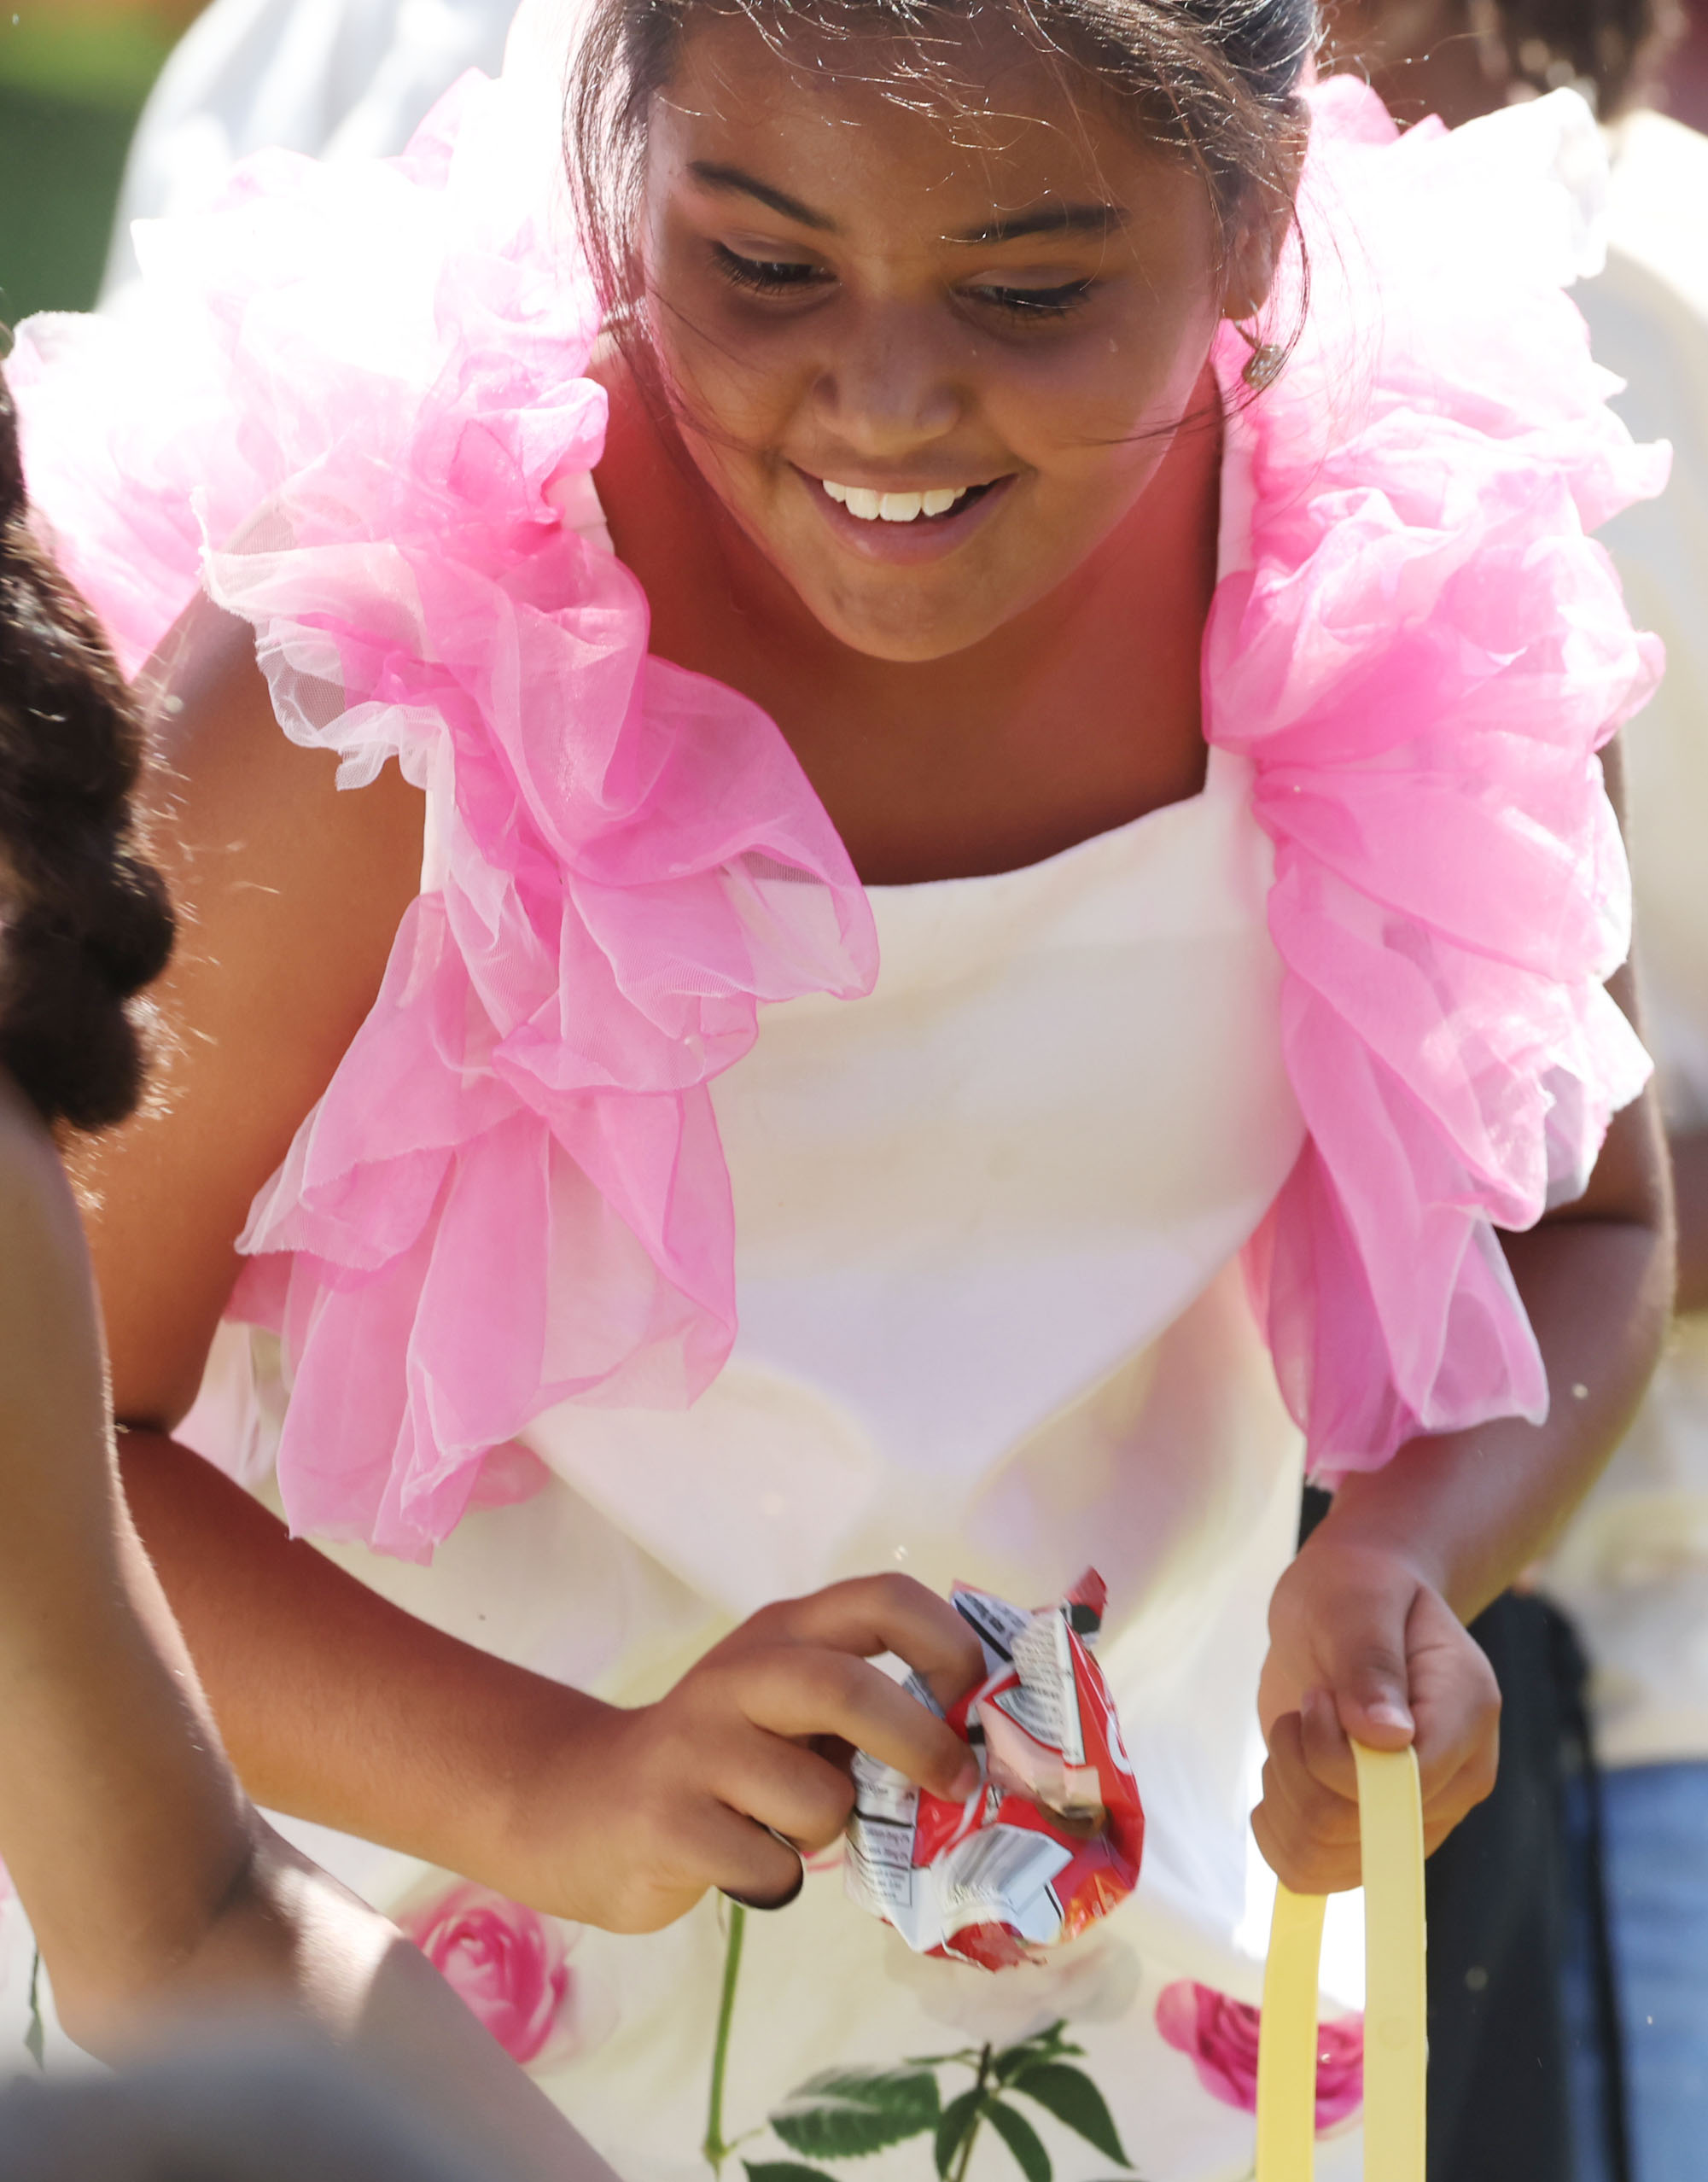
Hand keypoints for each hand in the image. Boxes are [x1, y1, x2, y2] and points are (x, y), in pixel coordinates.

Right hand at [515, 1575, 984, 1933]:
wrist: (577, 1804)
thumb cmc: (717, 1758)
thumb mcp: (784, 1705)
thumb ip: (861, 1708)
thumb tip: (975, 1747)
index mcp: (782, 1632)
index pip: (882, 1598)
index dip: (949, 1644)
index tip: (973, 1701)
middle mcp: (739, 1675)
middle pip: (848, 1686)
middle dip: (919, 1742)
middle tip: (958, 1785)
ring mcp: (696, 1746)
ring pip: (818, 1798)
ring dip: (829, 1830)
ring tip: (790, 1827)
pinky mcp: (667, 1821)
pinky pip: (772, 1867)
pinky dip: (779, 1879)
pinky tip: (743, 1859)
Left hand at [1251, 1536, 1499, 1893]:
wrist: (1355, 1603)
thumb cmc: (1358, 1589)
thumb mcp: (1357, 1599)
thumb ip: (1369, 1662)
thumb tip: (1385, 1737)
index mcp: (1467, 1713)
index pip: (1405, 1785)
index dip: (1337, 1757)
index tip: (1315, 1698)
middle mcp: (1453, 1779)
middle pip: (1358, 1831)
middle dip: (1299, 1770)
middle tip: (1300, 1710)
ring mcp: (1414, 1815)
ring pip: (1327, 1862)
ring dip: (1284, 1798)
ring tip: (1292, 1738)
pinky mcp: (1372, 1832)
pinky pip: (1313, 1874)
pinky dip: (1277, 1833)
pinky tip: (1279, 1779)